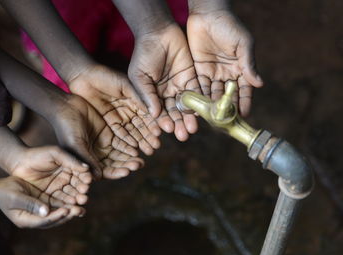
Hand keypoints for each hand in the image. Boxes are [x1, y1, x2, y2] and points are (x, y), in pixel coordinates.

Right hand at [0, 177, 83, 228]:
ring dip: (70, 209)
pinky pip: (57, 205)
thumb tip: (46, 211)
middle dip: (67, 215)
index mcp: (26, 220)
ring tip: (82, 204)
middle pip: (53, 219)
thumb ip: (30, 204)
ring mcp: (40, 212)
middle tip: (80, 210)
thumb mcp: (15, 197)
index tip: (67, 211)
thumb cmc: (5, 192)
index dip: (56, 216)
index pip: (44, 221)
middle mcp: (35, 218)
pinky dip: (67, 202)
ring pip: (57, 213)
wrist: (0, 188)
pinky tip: (77, 197)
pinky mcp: (43, 204)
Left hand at [9, 146, 90, 204]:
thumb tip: (87, 168)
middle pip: (77, 186)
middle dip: (82, 191)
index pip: (81, 174)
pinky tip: (70, 206)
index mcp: (70, 167)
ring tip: (79, 202)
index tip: (88, 181)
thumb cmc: (37, 154)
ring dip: (76, 199)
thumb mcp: (56, 153)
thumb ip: (71, 160)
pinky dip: (66, 205)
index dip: (85, 178)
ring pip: (70, 195)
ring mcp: (58, 188)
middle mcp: (66, 178)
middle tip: (84, 194)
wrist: (18, 163)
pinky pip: (59, 202)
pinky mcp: (50, 197)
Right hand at [52, 94, 144, 178]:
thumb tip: (97, 177)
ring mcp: (104, 143)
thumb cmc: (66, 127)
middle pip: (115, 163)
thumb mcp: (76, 144)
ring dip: (130, 156)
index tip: (126, 172)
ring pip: (120, 153)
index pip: (104, 171)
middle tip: (138, 164)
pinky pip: (122, 140)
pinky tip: (137, 146)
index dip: (116, 172)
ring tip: (141, 159)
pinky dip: (129, 144)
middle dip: (127, 165)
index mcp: (87, 161)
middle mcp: (97, 154)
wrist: (65, 106)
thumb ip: (86, 158)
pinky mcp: (109, 132)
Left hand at [69, 65, 160, 155]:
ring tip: (148, 151)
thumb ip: (139, 98)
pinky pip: (119, 133)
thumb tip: (155, 111)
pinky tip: (134, 149)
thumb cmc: (106, 76)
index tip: (159, 133)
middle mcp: (130, 108)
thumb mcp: (125, 86)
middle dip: (149, 136)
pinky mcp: (109, 121)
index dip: (154, 123)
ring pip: (132, 131)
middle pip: (142, 125)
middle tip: (156, 147)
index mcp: (137, 98)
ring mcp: (120, 116)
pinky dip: (126, 141)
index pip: (148, 113)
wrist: (84, 77)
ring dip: (141, 141)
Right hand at [128, 23, 199, 140]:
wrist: (158, 32)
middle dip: (179, 123)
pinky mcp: (192, 77)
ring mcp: (180, 85)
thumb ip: (147, 95)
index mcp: (153, 94)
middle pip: (174, 112)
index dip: (163, 121)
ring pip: (187, 105)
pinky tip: (202, 112)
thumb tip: (154, 115)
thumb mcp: (140, 76)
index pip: (159, 112)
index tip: (167, 130)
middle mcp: (167, 93)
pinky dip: (200, 102)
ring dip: (190, 117)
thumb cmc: (144, 54)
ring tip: (193, 128)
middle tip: (184, 135)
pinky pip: (198, 91)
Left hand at [187, 10, 262, 115]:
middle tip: (225, 124)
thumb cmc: (229, 26)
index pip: (243, 90)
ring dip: (211, 107)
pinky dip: (198, 97)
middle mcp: (226, 74)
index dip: (243, 102)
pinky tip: (197, 109)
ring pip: (212, 94)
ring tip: (210, 120)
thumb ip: (249, 64)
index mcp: (240, 68)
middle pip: (226, 96)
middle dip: (226, 109)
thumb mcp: (243, 44)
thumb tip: (259, 84)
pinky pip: (198, 86)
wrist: (207, 14)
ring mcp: (211, 73)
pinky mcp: (198, 70)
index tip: (243, 116)